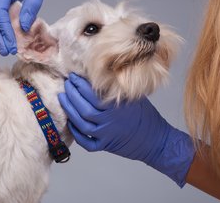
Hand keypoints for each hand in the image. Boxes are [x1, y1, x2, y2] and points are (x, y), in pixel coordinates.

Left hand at [58, 73, 194, 186]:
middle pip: (83, 108)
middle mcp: (109, 121)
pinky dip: (76, 133)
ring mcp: (106, 135)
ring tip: (63, 98)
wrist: (156, 139)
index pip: (92, 94)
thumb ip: (117, 89)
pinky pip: (86, 142)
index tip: (73, 76)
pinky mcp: (105, 146)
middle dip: (72, 95)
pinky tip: (71, 123)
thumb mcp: (134, 97)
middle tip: (66, 84)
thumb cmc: (146, 116)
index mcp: (116, 107)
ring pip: (81, 124)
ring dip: (69, 110)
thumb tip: (102, 74)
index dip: (80, 85)